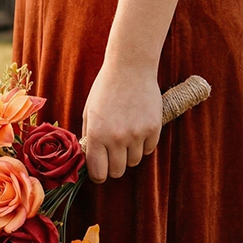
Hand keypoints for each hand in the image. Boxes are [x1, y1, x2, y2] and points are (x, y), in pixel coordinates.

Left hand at [81, 62, 162, 182]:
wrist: (130, 68)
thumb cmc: (105, 89)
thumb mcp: (88, 112)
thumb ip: (88, 138)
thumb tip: (90, 160)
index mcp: (96, 134)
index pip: (98, 173)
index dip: (98, 175)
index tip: (100, 171)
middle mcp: (116, 138)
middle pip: (117, 172)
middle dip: (114, 167)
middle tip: (112, 155)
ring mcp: (136, 134)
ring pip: (134, 162)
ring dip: (129, 154)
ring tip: (125, 137)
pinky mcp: (153, 129)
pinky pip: (148, 150)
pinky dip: (143, 144)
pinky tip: (138, 128)